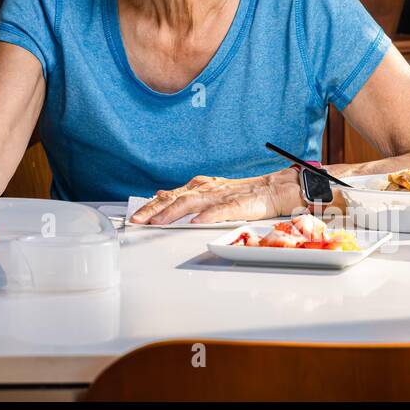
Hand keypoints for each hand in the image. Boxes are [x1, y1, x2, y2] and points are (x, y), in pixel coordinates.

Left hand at [128, 167, 308, 224]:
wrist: (273, 190)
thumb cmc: (243, 194)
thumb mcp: (209, 192)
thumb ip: (186, 195)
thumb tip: (160, 195)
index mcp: (200, 187)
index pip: (170, 196)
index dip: (151, 205)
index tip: (135, 215)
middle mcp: (207, 189)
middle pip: (175, 199)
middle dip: (154, 210)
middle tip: (137, 220)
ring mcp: (221, 196)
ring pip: (192, 203)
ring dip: (173, 212)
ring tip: (158, 222)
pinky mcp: (237, 204)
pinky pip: (220, 210)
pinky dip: (207, 216)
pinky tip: (196, 222)